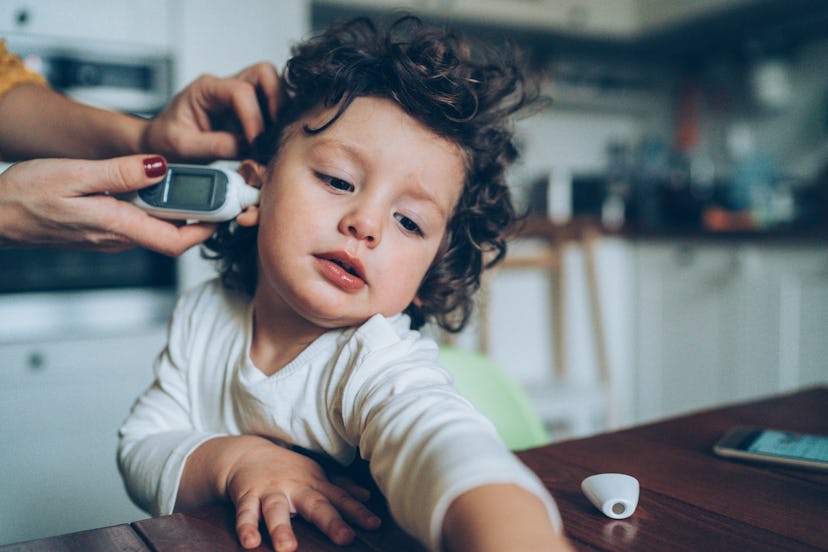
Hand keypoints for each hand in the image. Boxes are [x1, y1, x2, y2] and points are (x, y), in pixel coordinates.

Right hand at [0, 156, 214, 254]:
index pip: (176, 240)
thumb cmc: (24, 196)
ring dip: (182, 210)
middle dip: (203, 216)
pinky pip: (141, 221)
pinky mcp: (104, 228)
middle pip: (174, 234)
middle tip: (223, 190)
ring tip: (201, 184)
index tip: (227, 209)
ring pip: (158, 227)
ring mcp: (111, 236)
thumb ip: (120, 173)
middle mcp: (119, 237)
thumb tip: (160, 168)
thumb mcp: (74, 175)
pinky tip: (160, 186)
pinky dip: (158, 207)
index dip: (207, 228)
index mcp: (116, 226)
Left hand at [140, 62, 279, 161]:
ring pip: (273, 86)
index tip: (254, 142)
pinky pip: (270, 107)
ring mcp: (237, 98)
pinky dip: (276, 121)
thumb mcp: (184, 146)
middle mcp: (225, 87)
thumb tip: (248, 148)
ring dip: (279, 110)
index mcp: (206, 88)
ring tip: (272, 136)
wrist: (158, 143)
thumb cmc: (165, 139)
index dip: (253, 118)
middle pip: (264, 74)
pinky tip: (269, 139)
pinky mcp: (246, 112)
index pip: (241, 92)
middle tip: (275, 129)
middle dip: (276, 100)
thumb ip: (217, 145)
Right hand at [182, 436, 380, 551]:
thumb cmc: (289, 469)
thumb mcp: (317, 474)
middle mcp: (295, 487)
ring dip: (281, 528)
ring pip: (276, 510)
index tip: (375, 524)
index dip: (358, 512)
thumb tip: (367, 497)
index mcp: (315, 484)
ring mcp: (270, 491)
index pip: (340, 498)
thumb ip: (341, 488)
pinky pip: (245, 513)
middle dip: (330, 522)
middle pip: (315, 505)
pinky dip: (246, 527)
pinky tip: (250, 542)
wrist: (246, 452)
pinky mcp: (247, 496)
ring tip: (287, 549)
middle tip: (345, 538)